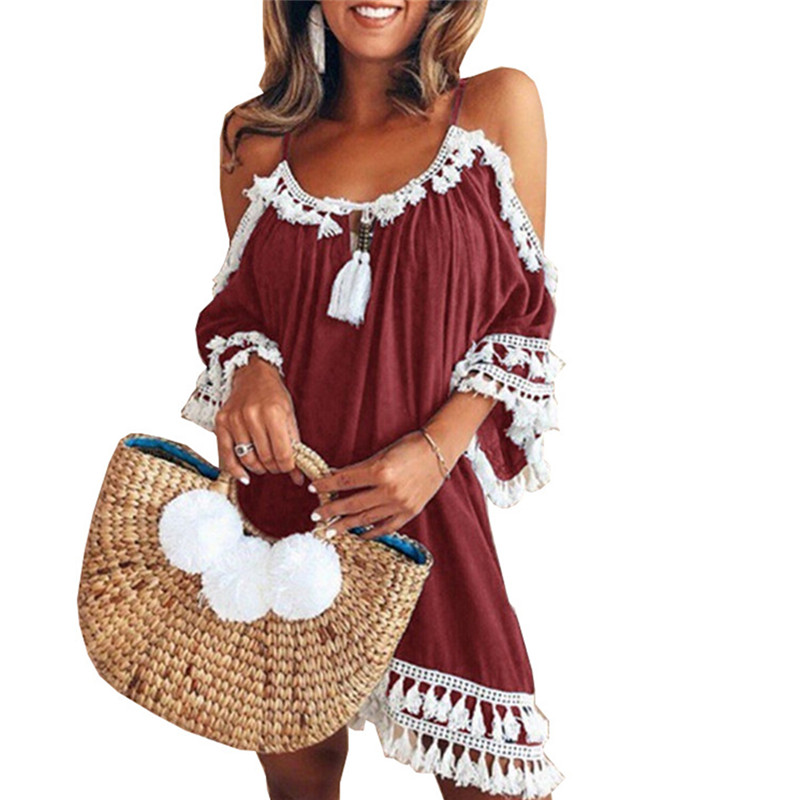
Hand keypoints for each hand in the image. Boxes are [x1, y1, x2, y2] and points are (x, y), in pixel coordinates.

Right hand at [215, 358, 304, 486]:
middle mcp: (252, 415)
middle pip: (265, 458)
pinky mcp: (221, 423)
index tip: (290, 468)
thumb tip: (298, 476)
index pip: (282, 453)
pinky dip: (235, 469)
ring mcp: (234, 419)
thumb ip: (294, 445)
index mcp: (273, 412)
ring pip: (247, 459)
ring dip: (258, 468)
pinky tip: (244, 475)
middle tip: (278, 466)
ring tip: (264, 465)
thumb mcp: (289, 415)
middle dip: (274, 467)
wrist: (253, 375)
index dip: (288, 466)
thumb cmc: (274, 395)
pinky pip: (225, 455)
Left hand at [307, 430, 447, 540]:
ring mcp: (400, 504)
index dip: (326, 485)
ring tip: (330, 530)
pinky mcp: (410, 512)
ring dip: (345, 525)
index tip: (313, 488)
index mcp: (380, 471)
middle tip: (315, 516)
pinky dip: (371, 532)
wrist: (439, 451)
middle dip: (330, 511)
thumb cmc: (409, 447)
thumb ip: (359, 468)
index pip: (344, 481)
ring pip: (365, 519)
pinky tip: (359, 534)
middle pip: (351, 504)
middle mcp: (389, 490)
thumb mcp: (381, 453)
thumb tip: (335, 477)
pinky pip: (386, 527)